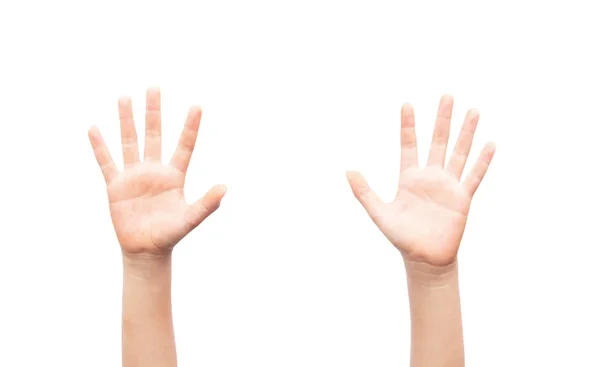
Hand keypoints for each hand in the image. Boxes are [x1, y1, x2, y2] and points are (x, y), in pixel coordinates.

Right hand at [88, 88, 225, 256]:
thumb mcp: (190, 219)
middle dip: (154, 112)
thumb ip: (206, 204)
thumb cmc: (170, 235)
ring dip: (127, 120)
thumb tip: (225, 188)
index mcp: (174, 176)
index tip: (197, 105)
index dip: (190, 127)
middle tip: (154, 87)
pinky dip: (100, 147)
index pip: (184, 146)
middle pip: (154, 134)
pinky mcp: (116, 186)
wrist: (146, 251)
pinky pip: (106, 162)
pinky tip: (95, 128)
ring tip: (125, 97)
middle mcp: (154, 171)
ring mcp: (134, 176)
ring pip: (130, 142)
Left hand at [347, 95, 494, 266]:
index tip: (406, 104)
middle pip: (438, 141)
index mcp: (409, 177)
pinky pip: (474, 176)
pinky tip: (490, 144)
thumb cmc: (401, 237)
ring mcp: (448, 186)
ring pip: (459, 153)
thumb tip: (347, 171)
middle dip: (442, 119)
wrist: (424, 258)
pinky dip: (482, 161)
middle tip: (447, 95)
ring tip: (473, 111)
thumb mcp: (379, 213)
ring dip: (466, 133)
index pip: (409, 145)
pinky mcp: (462, 198)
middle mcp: (430, 177)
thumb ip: (364, 192)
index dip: (408, 125)